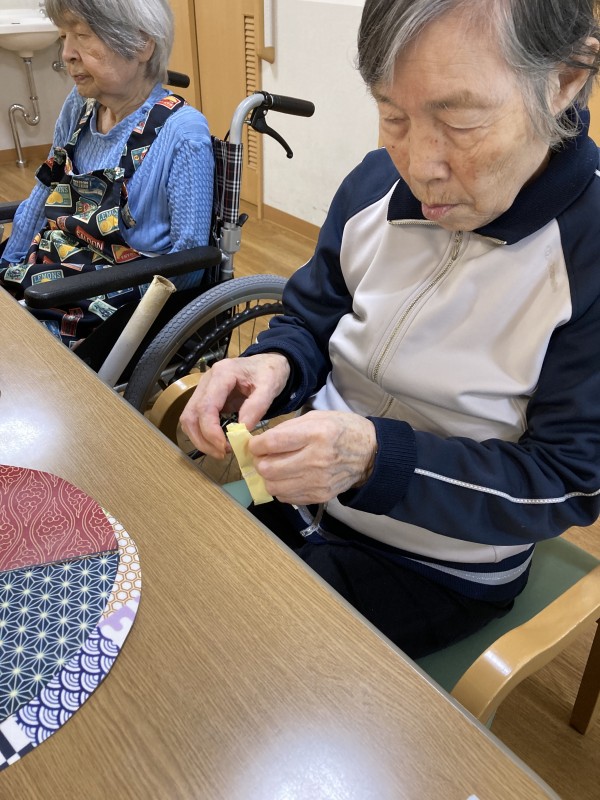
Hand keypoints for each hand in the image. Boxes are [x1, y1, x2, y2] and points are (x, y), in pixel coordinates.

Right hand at [179, 353, 290, 457]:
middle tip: (222, 454)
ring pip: (188, 419)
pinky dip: (203, 434)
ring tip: (220, 451)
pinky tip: (218, 443)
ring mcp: (203, 389)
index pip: (206, 407)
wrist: (268, 362)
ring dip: (200, 439)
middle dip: (203, 439)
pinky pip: (196, 419)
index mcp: (222, 374)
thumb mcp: (270, 387)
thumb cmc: (269, 372)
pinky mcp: (206, 398)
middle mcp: (207, 380)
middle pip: (191, 415)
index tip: (225, 447)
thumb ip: (257, 406)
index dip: (211, 431)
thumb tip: (241, 430)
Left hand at [248, 410, 376, 504]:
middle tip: (263, 457)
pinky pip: (286, 497)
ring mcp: (318, 481)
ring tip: (275, 467)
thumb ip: (288, 428)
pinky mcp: (320, 496)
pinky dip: (281, 488)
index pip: (273, 443)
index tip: (254, 444)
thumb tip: (261, 440)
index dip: (255, 445)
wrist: (370, 454)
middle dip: (259, 462)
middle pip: (269, 468)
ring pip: (274, 486)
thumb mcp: (317, 417)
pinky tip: (288, 477)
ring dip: (268, 477)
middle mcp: (316, 459)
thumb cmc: (342, 430)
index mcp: (316, 434)